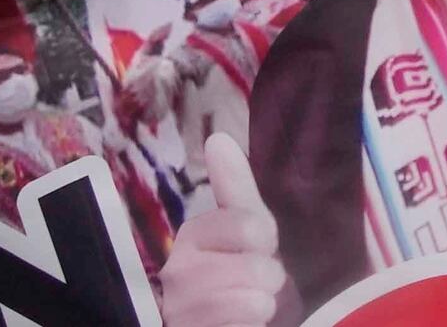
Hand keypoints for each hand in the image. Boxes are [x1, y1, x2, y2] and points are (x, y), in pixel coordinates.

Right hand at [158, 134, 282, 326]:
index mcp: (191, 236)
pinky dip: (250, 326)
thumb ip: (233, 186)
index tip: (260, 247)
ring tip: (247, 305)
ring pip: (252, 302)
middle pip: (258, 268)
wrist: (215, 323)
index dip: (268, 240)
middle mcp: (176, 272)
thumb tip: (218, 139)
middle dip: (269, 278)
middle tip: (254, 283)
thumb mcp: (242, 227)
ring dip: (262, 306)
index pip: (253, 226)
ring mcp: (179, 310)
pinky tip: (236, 324)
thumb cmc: (234, 272)